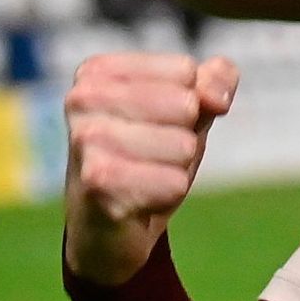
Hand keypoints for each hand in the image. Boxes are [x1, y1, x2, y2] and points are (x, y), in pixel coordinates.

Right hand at [62, 53, 240, 285]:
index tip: (156, 127)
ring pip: (184, 145)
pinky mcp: (98, 183)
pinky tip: (140, 201)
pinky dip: (169, 194)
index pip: (186, 72)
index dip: (190, 106)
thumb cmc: (146, 157)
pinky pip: (175, 182)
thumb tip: (216, 96)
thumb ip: (213, 83)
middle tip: (151, 158)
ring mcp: (86, 140)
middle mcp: (82, 98)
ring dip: (177, 169)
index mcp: (98, 72)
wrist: (107, 229)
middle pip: (187, 105)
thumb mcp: (187, 113)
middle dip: (184, 139)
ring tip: (145, 179)